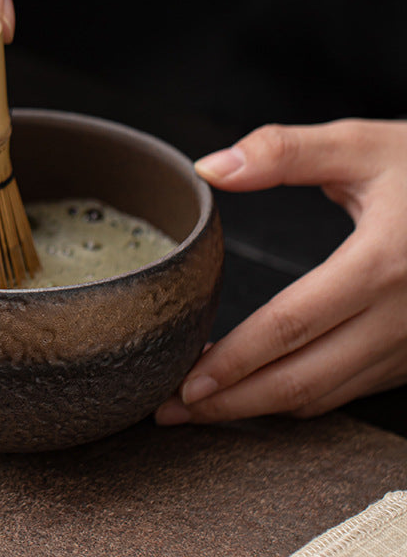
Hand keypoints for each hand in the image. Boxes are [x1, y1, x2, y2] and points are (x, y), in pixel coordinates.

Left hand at [156, 119, 406, 424]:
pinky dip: (301, 397)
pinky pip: (351, 390)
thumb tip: (210, 167)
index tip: (182, 382)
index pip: (288, 327)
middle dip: (231, 403)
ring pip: (326, 395)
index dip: (232, 362)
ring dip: (261, 407)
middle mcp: (400, 316)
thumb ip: (283, 152)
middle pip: (301, 379)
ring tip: (204, 407)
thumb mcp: (361, 145)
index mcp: (378, 264)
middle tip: (172, 411)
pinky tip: (262, 389)